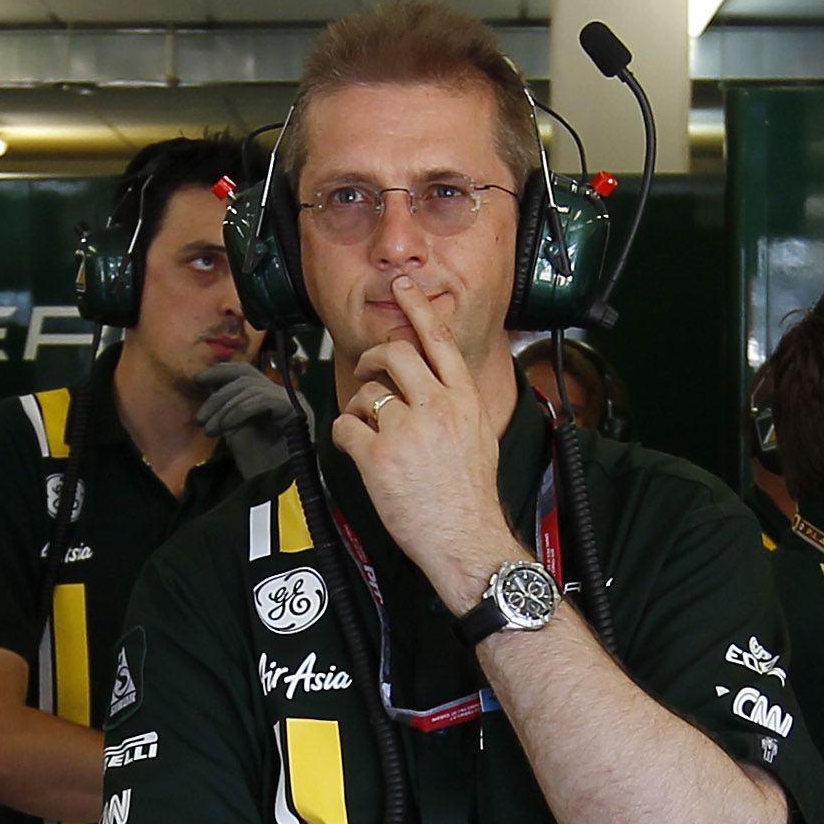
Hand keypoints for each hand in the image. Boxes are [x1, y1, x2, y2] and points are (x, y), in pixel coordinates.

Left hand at [329, 278, 514, 604]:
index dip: (416, 308)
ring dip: (359, 407)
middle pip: (394, 354)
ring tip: (369, 430)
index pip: (438, 340)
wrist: (466, 537)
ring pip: (365, 393)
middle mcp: (437, 407)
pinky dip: (344, 435)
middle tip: (366, 369)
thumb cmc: (471, 494)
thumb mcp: (478, 435)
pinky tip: (357, 451)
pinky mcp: (377, 457)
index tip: (402, 286)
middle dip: (372, 356)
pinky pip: (345, 427)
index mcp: (464, 400)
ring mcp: (405, 431)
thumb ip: (455, 402)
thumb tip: (430, 381)